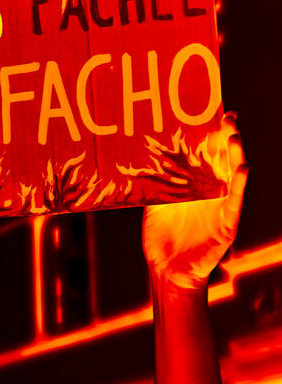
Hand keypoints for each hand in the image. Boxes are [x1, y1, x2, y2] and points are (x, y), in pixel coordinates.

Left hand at [142, 122, 246, 289]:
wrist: (168, 269)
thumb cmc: (162, 237)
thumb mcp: (155, 205)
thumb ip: (155, 184)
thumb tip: (141, 160)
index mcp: (195, 186)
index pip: (206, 156)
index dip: (209, 136)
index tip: (211, 114)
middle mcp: (211, 192)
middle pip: (223, 160)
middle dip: (226, 138)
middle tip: (227, 117)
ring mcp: (221, 206)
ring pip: (233, 176)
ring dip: (235, 156)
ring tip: (233, 137)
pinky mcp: (227, 223)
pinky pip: (235, 201)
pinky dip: (238, 185)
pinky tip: (241, 169)